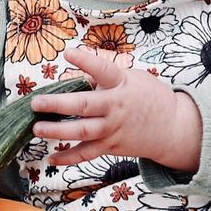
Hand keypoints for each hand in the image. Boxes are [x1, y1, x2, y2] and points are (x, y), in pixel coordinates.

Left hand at [30, 46, 201, 171]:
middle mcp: (116, 107)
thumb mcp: (132, 78)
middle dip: (59, 104)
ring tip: (37, 128)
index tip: (68, 53)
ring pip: (83, 132)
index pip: (103, 70)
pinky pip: (88, 154)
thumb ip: (104, 78)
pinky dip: (69, 158)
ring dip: (58, 131)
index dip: (86, 61)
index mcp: (121, 84)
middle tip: (37, 102)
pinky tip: (51, 158)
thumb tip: (77, 78)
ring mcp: (113, 128)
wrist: (173, 127)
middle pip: (85, 106)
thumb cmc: (150, 97)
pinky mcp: (111, 146)